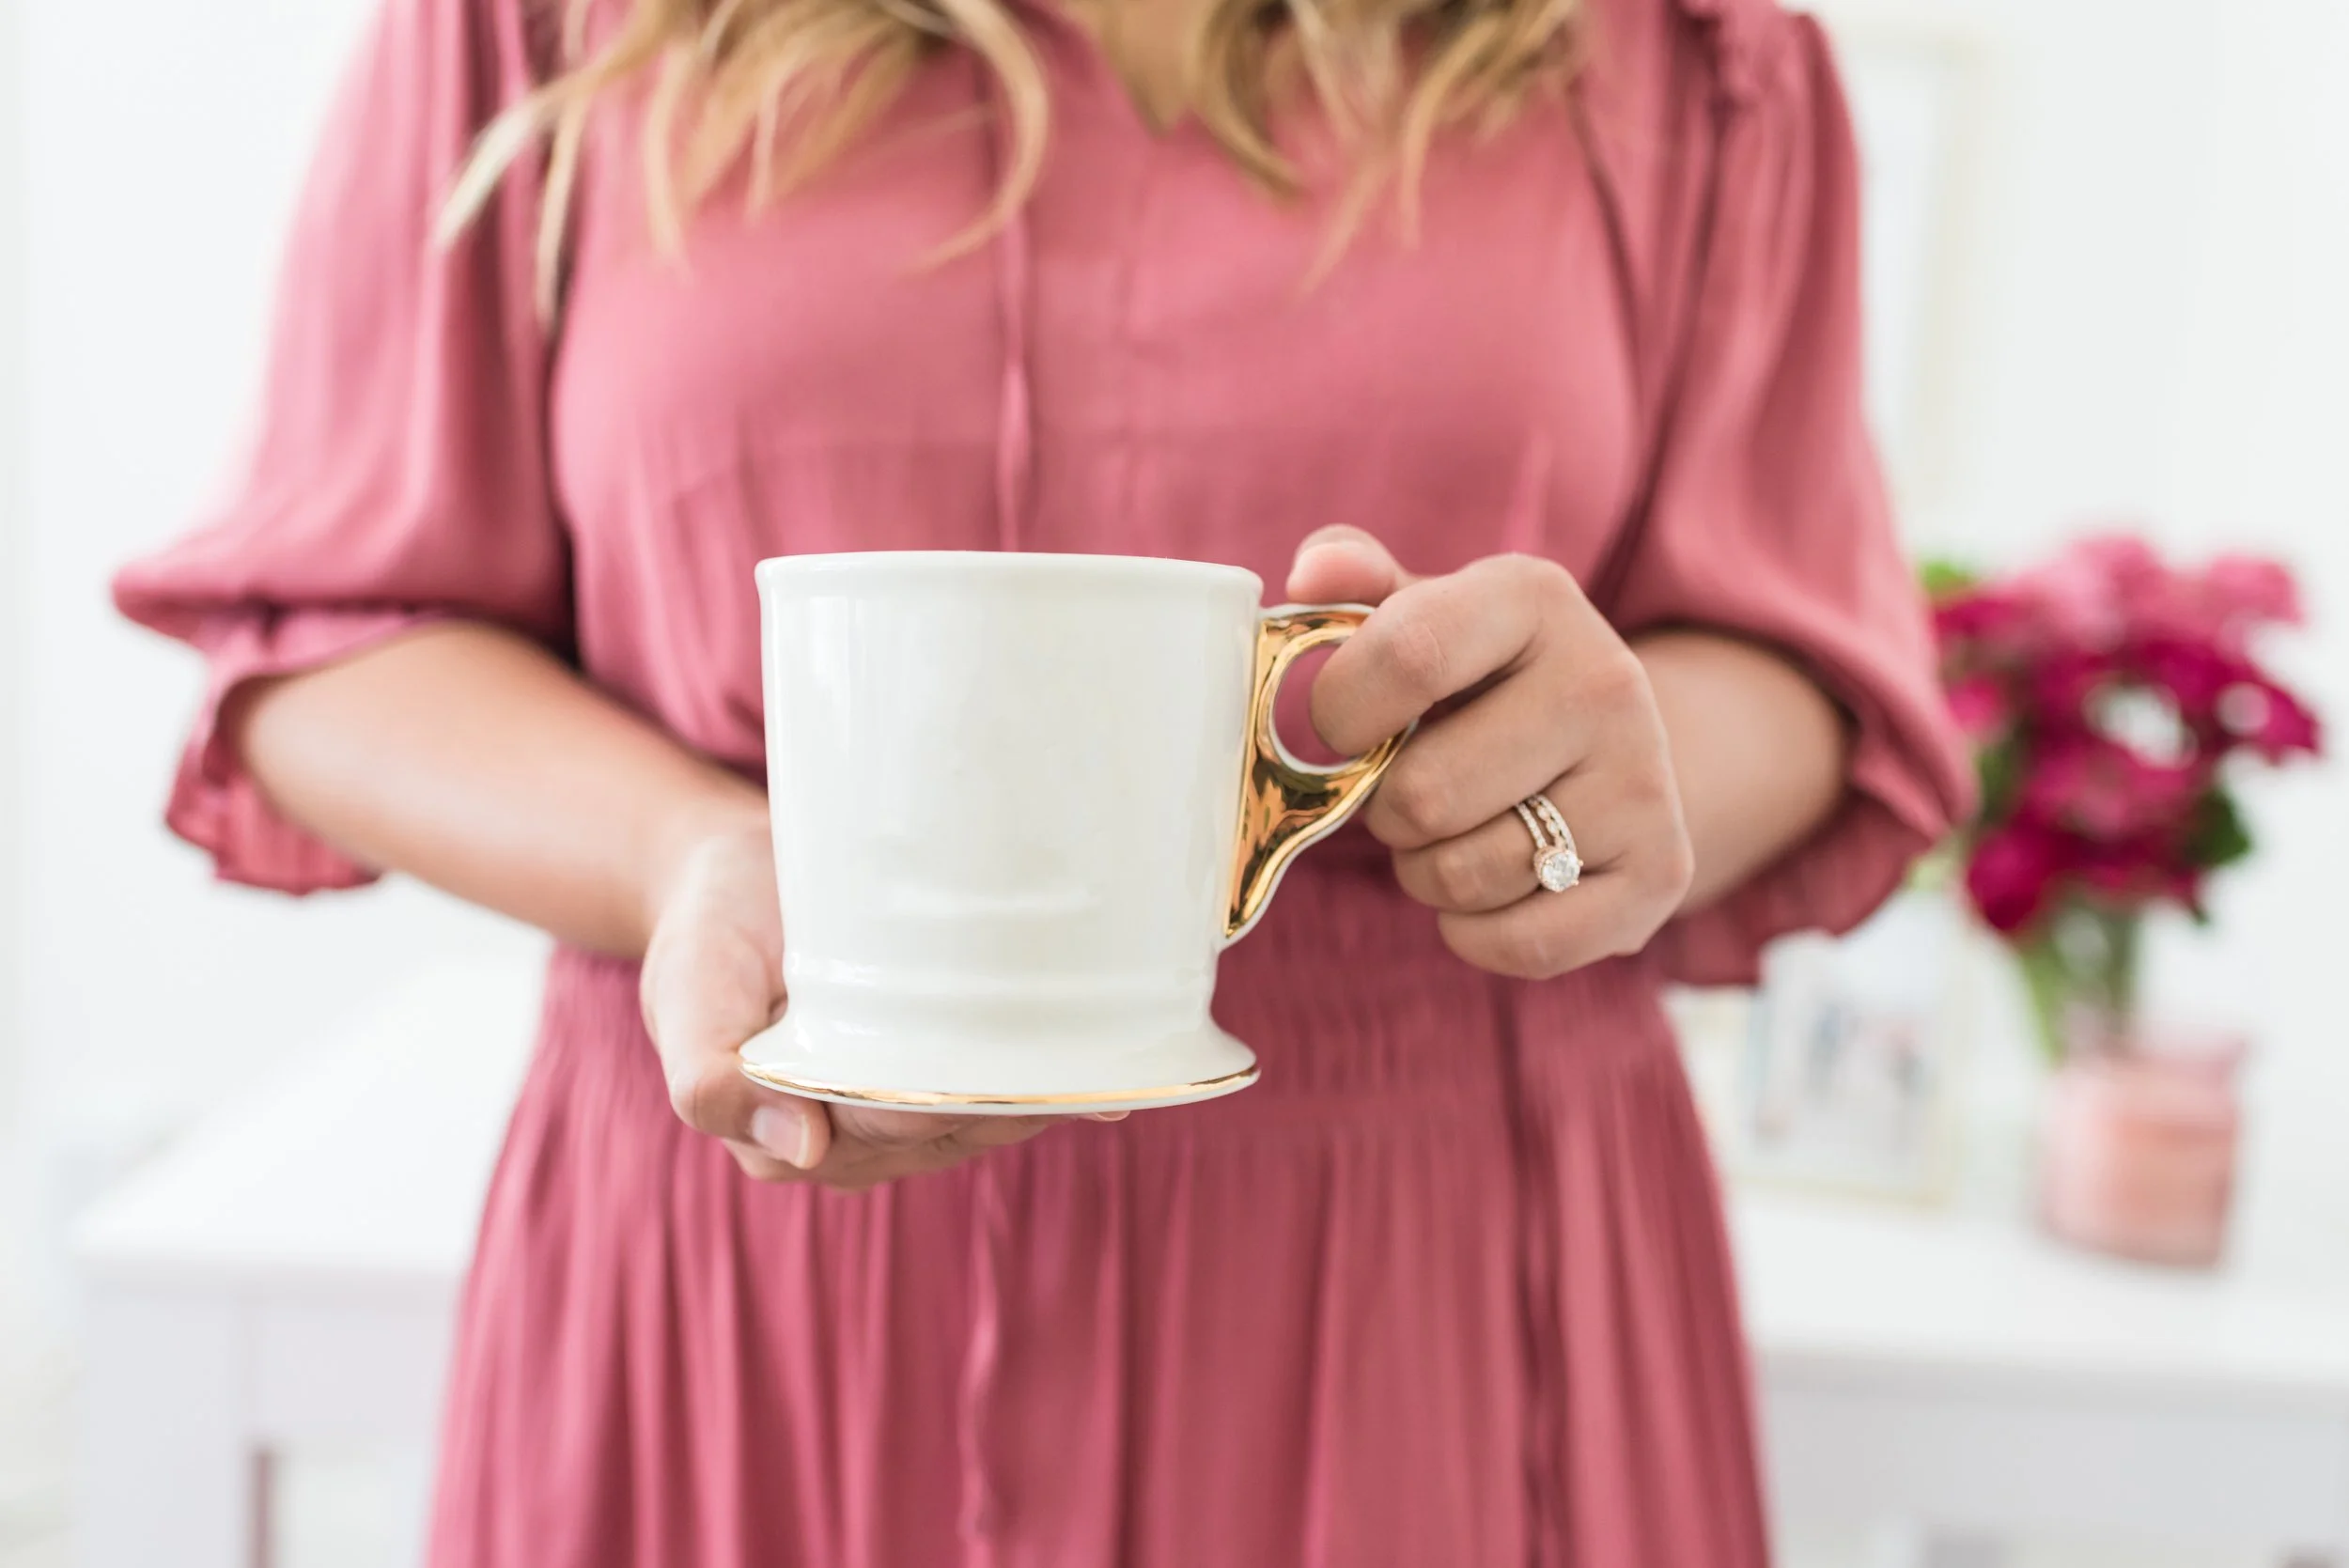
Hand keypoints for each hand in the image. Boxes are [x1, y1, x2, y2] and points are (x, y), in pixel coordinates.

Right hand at [641, 820, 1076, 1190]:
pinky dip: (1050, 1077)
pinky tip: (1108, 1065)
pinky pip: (1002, 1088)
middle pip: (944, 1125)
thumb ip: (714, 1085)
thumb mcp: (684, 999)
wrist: (730, 880)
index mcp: (785, 1138)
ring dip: (1035, 1087)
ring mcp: (902, 1108)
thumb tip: (801, 1153)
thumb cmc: (704, 941)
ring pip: (983, 1114)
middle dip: (999, 1091)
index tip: (986, 1060)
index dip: (935, 1096)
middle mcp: (851, 1138)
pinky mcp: (939, 1069)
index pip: (879, 1127)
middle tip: (1063, 1048)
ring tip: (1091, 1050)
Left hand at [1287, 528, 1695, 979]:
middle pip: (1423, 795)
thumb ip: (1358, 585)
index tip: (1341, 730)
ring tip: (1456, 833)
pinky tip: (1492, 888)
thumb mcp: (1428, 614)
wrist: (1615, 749)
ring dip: (1426, 873)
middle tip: (1409, 792)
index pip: (1407, 659)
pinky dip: (1475, 933)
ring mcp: (1643, 782)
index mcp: (1534, 599)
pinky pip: (1518, 943)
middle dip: (1386, 812)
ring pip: (1462, 876)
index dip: (1340, 714)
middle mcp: (1605, 682)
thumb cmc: (1484, 681)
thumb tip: (1312, 572)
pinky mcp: (1660, 874)